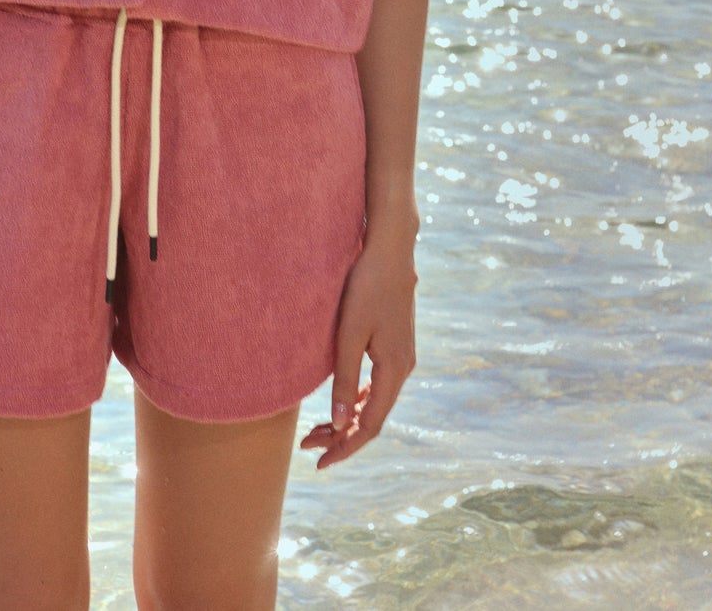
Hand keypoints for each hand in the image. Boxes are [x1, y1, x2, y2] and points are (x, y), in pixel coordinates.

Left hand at [300, 228, 417, 469]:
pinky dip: (359, 397)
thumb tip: (341, 424)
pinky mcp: (395, 343)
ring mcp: (402, 355)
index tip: (318, 461)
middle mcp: (403, 367)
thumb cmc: (366, 286)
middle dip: (342, 435)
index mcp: (394, 369)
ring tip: (319, 427)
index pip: (370, 425)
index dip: (345, 447)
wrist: (389, 248)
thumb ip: (346, 379)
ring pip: (376, 400)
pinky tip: (344, 399)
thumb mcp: (349, 333)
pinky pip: (378, 383)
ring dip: (349, 417)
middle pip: (373, 416)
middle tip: (308, 444)